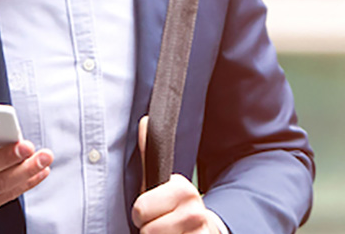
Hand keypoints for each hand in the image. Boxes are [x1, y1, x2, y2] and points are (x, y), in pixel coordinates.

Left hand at [132, 116, 224, 233]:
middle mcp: (195, 212)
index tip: (151, 209)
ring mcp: (200, 232)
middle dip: (148, 230)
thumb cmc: (174, 207)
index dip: (140, 213)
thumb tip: (144, 121)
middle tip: (158, 224)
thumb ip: (150, 154)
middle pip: (148, 231)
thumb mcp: (160, 181)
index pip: (141, 209)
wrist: (203, 230)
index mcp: (183, 189)